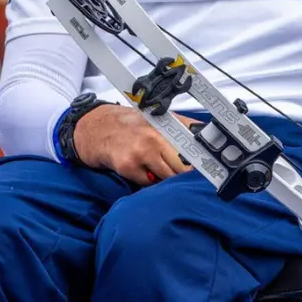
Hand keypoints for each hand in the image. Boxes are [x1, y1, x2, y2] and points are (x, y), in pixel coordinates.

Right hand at [73, 104, 195, 183]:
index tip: (207, 171)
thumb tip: (205, 135)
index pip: (193, 146)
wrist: (94, 127)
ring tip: (158, 169)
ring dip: (166, 179)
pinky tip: (141, 171)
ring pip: (167, 177)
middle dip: (185, 174)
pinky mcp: (128, 166)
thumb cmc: (126, 124)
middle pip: (183, 166)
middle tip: (184, 177)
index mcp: (166, 124)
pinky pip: (148, 183)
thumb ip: (180, 126)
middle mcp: (155, 136)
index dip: (201, 162)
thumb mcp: (155, 119)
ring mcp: (142, 152)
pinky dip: (148, 181)